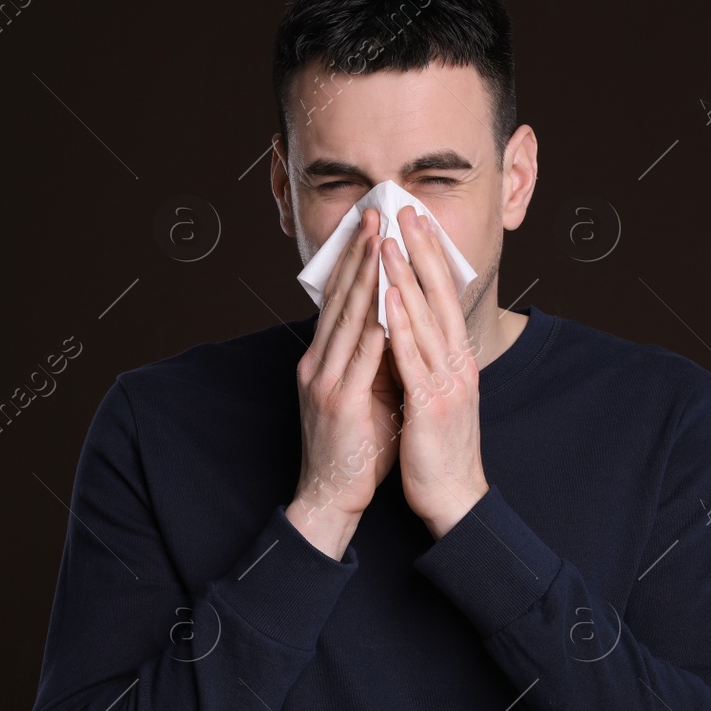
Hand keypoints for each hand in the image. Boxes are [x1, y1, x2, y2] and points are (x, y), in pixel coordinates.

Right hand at [289, 208, 402, 558]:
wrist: (330, 497)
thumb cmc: (352, 449)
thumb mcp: (360, 396)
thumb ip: (371, 361)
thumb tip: (392, 327)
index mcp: (323, 361)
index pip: (340, 300)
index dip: (356, 261)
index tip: (373, 227)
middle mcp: (319, 363)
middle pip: (340, 297)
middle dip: (360, 253)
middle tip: (376, 213)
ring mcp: (325, 380)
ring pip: (348, 317)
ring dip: (366, 275)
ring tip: (381, 239)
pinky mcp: (339, 400)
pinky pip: (361, 354)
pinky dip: (374, 322)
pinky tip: (387, 297)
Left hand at [381, 205, 489, 539]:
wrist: (454, 497)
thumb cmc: (438, 449)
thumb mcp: (437, 394)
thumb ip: (427, 361)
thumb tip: (407, 327)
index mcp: (457, 360)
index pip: (444, 297)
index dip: (430, 258)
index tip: (416, 223)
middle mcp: (457, 364)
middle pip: (438, 297)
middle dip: (421, 252)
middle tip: (406, 211)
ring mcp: (446, 383)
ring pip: (424, 321)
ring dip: (404, 278)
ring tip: (387, 242)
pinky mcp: (431, 406)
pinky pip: (411, 359)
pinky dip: (398, 327)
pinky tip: (386, 300)